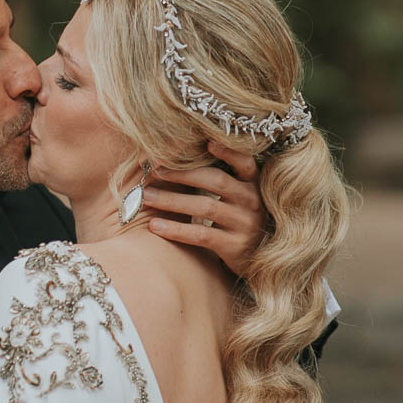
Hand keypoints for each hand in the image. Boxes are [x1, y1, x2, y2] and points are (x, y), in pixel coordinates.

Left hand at [145, 140, 265, 277]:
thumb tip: (174, 161)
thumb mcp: (236, 199)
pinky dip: (176, 229)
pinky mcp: (235, 246)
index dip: (228, 152)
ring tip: (148, 197)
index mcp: (252, 184)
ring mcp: (245, 224)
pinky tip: (155, 226)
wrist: (254, 260)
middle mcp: (252, 201)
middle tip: (155, 171)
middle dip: (182, 174)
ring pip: (205, 207)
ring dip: (172, 200)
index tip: (208, 143)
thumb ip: (217, 180)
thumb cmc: (236, 222)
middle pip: (215, 180)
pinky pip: (201, 234)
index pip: (244, 162)